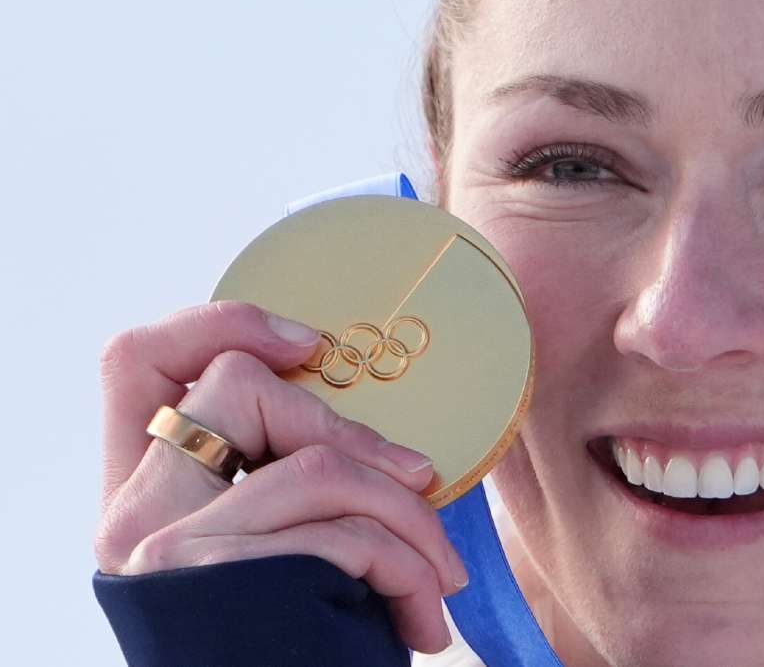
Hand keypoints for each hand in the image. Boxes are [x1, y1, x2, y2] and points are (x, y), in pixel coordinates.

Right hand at [94, 301, 464, 653]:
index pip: (136, 361)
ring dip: (410, 520)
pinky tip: (420, 617)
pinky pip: (346, 530)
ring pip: (319, 464)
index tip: (307, 341)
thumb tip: (391, 450)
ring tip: (438, 578)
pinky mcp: (224, 579)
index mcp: (142, 500)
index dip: (218, 322)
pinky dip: (408, 567)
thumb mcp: (285, 563)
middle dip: (353, 429)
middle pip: (236, 384)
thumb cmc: (299, 657)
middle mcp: (134, 518)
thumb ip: (288, 490)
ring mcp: (170, 549)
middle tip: (416, 481)